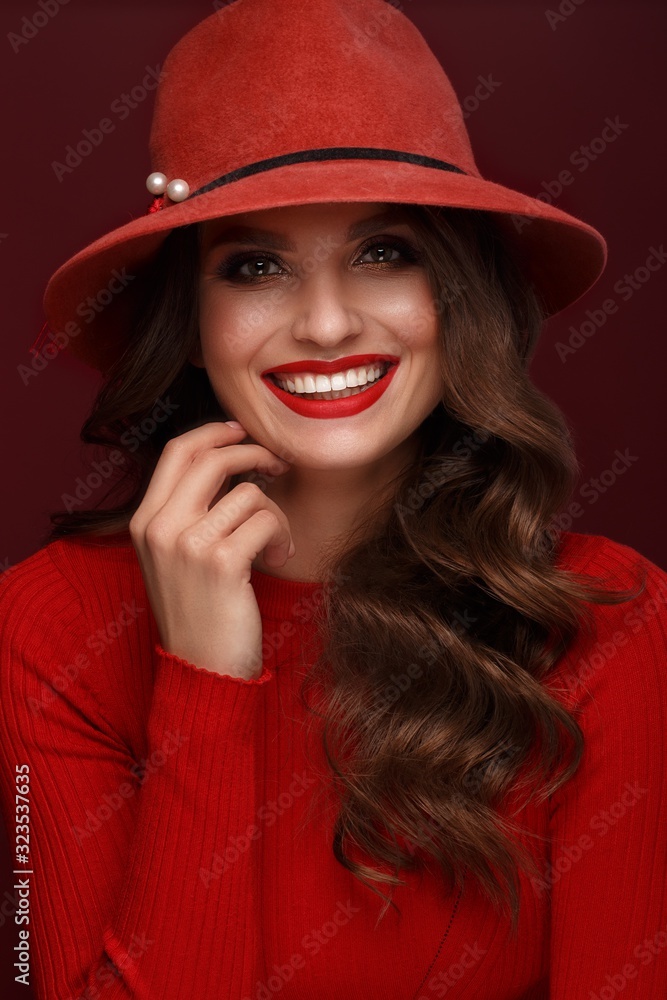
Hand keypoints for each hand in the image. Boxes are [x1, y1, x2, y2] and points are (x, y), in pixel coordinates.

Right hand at [128, 421, 293, 678]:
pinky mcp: (221, 562)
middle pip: (210, 458)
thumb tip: (229, 465)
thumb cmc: (199, 612)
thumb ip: (188, 513)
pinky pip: (266, 520)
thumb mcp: (176, 558)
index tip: (242, 432)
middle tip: (279, 465)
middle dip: (253, 453)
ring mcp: (188, 544)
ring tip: (275, 541)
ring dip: (274, 512)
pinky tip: (278, 557)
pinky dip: (282, 535)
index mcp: (144, 522)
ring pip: (248, 492)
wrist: (201, 670)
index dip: (213, 433)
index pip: (176, 452)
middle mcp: (160, 528)